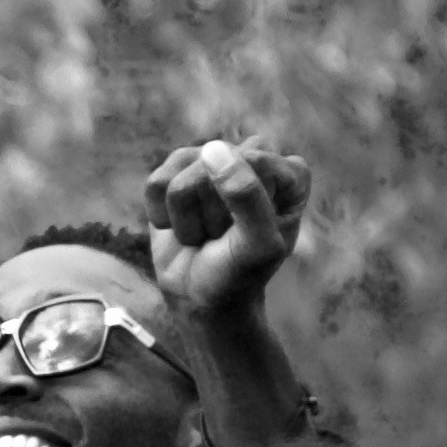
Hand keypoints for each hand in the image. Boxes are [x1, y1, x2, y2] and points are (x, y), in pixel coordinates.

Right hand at [140, 137, 310, 323]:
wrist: (201, 298)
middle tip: (223, 237)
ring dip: (186, 218)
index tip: (246, 234)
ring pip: (182, 176)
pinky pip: (156, 183)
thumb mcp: (257, 245)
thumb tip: (213, 149)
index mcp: (290, 174)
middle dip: (210, 211)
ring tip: (203, 235)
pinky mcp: (176, 174)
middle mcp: (254, 159)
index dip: (237, 203)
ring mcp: (212, 163)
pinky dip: (160, 216)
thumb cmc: (240, 274)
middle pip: (214, 165)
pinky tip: (178, 228)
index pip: (253, 161)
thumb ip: (246, 196)